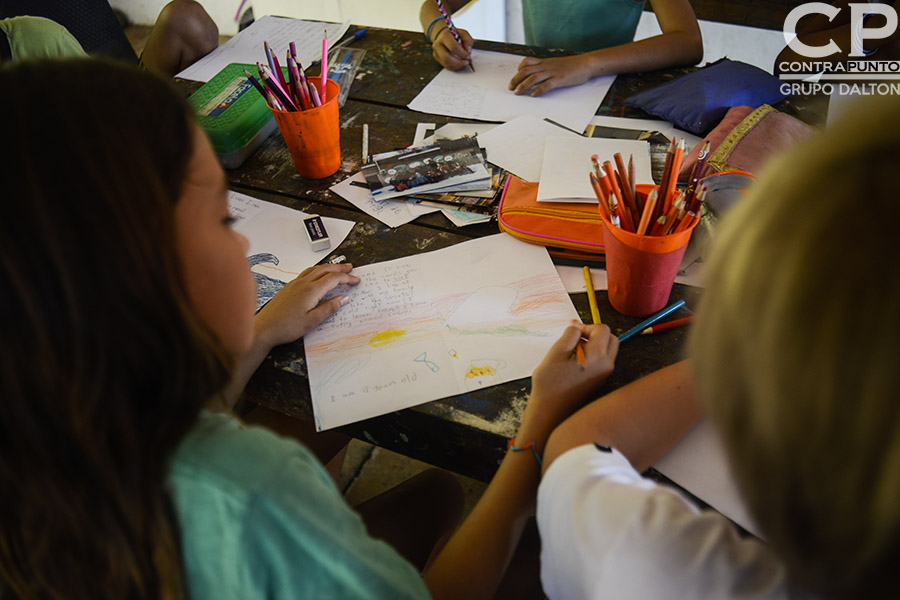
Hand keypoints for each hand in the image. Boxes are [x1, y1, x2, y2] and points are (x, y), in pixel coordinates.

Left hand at [255, 263, 359, 347]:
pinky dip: (317, 270)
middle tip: (350, 267)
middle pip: (325, 269)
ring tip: (336, 268)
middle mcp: (302, 283)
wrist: (264, 328)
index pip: (334, 279)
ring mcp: (294, 284)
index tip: (356, 280)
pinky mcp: (288, 287)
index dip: (347, 278)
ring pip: (315, 269)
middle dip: (339, 267)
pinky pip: (306, 273)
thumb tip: (343, 299)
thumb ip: (329, 308)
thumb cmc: (285, 327)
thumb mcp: (312, 321)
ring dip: (328, 267)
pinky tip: (317, 275)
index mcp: (311, 291)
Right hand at [431, 26, 473, 70]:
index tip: (468, 56)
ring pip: (446, 64)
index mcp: (445, 36)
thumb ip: (468, 40)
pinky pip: (446, 66)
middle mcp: (438, 44)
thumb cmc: (454, 34)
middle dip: (459, 63)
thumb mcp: (463, 33)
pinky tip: (459, 64)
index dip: (462, 53)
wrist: (442, 35)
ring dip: (457, 66)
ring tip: (464, 64)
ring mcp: (436, 52)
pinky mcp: (437, 58)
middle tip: (466, 62)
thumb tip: (468, 51)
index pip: (453, 47)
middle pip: (447, 58)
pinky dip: (454, 67)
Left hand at [508, 54, 595, 96]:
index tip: (516, 75)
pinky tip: (534, 95)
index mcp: (546, 62)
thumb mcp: (557, 64)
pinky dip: (539, 90)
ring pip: (533, 77)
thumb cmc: (573, 65)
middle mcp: (547, 66)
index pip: (527, 62)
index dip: (519, 68)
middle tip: (510, 87)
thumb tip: (540, 76)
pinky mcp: (559, 79)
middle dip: (516, 79)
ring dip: (524, 85)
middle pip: (526, 70)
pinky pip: (546, 85)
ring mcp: (553, 72)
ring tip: (517, 92)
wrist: (586, 63)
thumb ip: (548, 68)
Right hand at [523, 322, 617, 437]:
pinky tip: (575, 362)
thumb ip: (570, 334)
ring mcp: (605, 375)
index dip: (586, 326)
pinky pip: (602, 361)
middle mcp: (606, 366)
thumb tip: (578, 327)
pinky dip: (593, 355)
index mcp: (597, 357)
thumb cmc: (550, 383)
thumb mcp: (556, 351)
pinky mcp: (600, 381)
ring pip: (607, 350)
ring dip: (594, 344)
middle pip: (611, 338)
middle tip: (576, 339)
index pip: (602, 329)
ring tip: (573, 351)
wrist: (550, 411)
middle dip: (594, 333)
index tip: (572, 332)